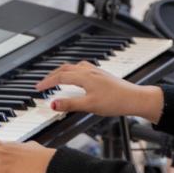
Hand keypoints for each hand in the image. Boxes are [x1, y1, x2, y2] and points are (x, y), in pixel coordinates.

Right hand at [36, 62, 163, 122]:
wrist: (135, 98)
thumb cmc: (116, 101)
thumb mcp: (90, 105)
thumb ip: (70, 104)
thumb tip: (52, 104)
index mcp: (84, 76)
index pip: (60, 77)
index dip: (47, 82)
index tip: (37, 88)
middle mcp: (89, 71)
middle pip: (65, 69)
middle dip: (52, 75)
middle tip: (43, 83)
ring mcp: (97, 72)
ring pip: (74, 67)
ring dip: (62, 72)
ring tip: (56, 79)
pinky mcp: (102, 75)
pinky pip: (82, 69)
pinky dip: (73, 72)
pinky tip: (77, 78)